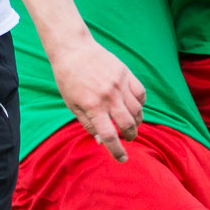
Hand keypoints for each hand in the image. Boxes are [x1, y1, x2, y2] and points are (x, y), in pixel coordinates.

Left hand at [50, 36, 144, 161]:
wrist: (74, 50)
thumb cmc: (69, 79)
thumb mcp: (72, 105)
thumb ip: (88, 124)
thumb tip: (101, 141)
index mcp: (93, 107)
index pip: (109, 136)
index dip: (117, 151)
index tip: (122, 159)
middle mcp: (109, 97)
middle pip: (128, 124)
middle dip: (130, 136)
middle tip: (129, 139)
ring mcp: (120, 84)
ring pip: (138, 111)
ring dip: (137, 122)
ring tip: (132, 125)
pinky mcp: (127, 74)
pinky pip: (141, 94)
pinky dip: (141, 104)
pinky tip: (135, 107)